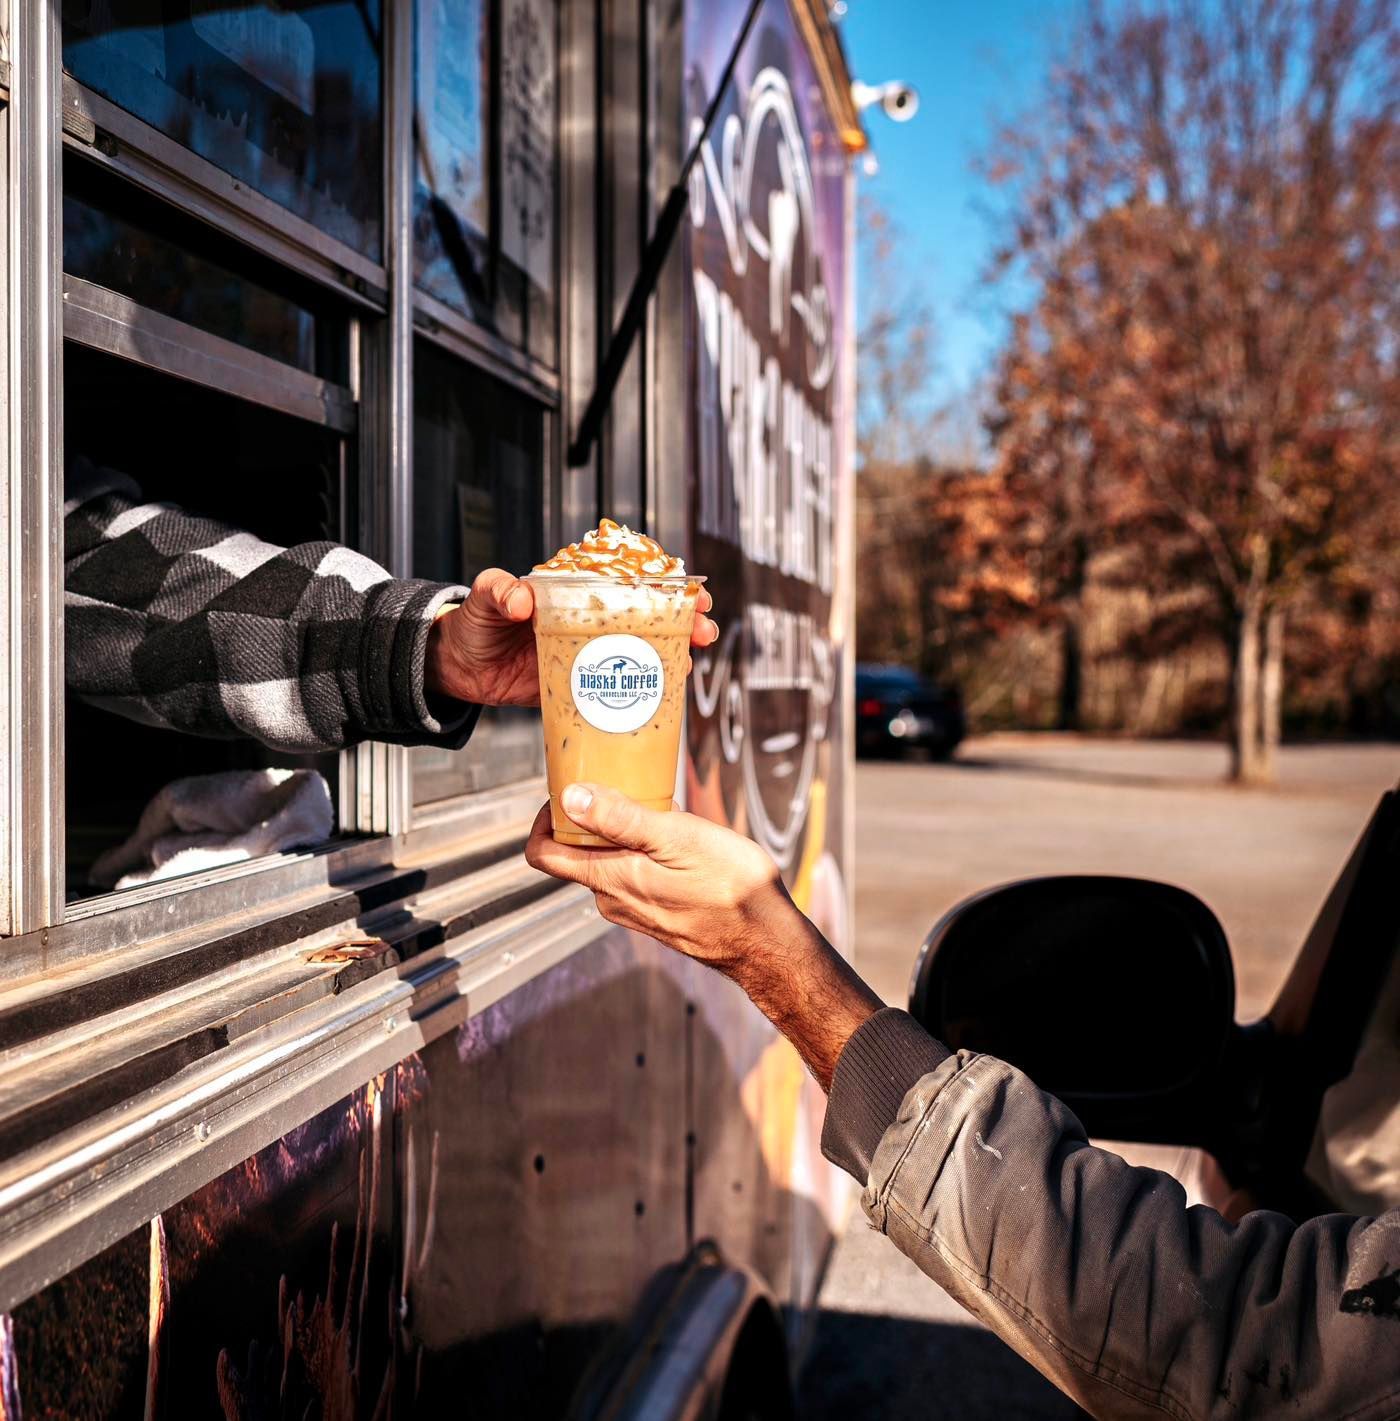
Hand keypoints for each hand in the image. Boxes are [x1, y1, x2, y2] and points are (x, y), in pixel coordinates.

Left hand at [425, 569, 717, 706]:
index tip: (685, 585)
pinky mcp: (582, 686)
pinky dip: (648, 688)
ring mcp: (589, 653)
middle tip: (703, 626)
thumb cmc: (473, 624)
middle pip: (646, 614)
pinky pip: (621, 687)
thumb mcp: (484, 599)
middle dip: (681, 617)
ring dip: (673, 650)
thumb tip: (519, 600)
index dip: (659, 580)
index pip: (625, 578)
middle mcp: (589, 619)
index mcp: (574, 590)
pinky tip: (669, 688)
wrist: (458, 668)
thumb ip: (499, 591)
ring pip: (641, 649)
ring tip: (695, 654)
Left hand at [524, 785, 881, 1087]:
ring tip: (655, 811)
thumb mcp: (677, 839)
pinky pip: (634, 880)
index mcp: (610, 880)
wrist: (768, 943)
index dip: (544, 820)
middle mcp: (613, 901)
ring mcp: (635, 912)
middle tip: (620, 787)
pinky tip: (675, 843)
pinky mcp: (658, 917)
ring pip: (607, 867)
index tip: (567, 792)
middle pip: (575, 856)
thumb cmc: (731, 888)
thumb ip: (621, 820)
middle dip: (589, 819)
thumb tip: (571, 798)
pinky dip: (643, 856)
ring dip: (620, 837)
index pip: (544, 855)